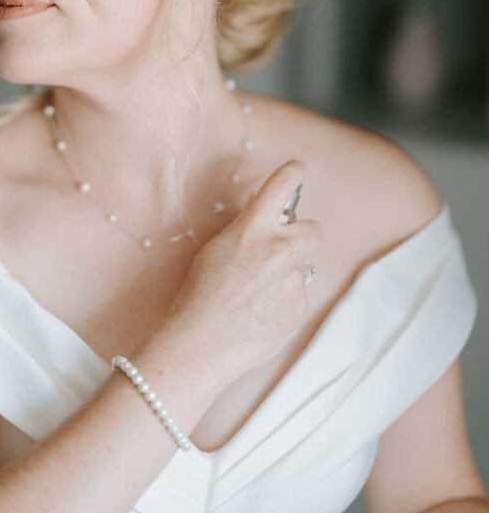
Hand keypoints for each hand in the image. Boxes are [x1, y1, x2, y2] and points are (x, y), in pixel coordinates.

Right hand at [156, 159, 319, 388]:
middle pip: (313, 229)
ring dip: (287, 273)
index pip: (282, 185)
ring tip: (257, 294)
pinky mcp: (300, 308)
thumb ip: (247, 231)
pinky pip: (299, 295)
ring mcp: (293, 280)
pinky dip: (284, 300)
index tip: (298, 169)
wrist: (203, 343)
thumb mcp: (217, 249)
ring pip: (303, 267)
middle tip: (278, 251)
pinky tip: (260, 312)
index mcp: (253, 228)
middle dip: (300, 237)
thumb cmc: (200, 295)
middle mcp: (280, 249)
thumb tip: (265, 222)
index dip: (294, 172)